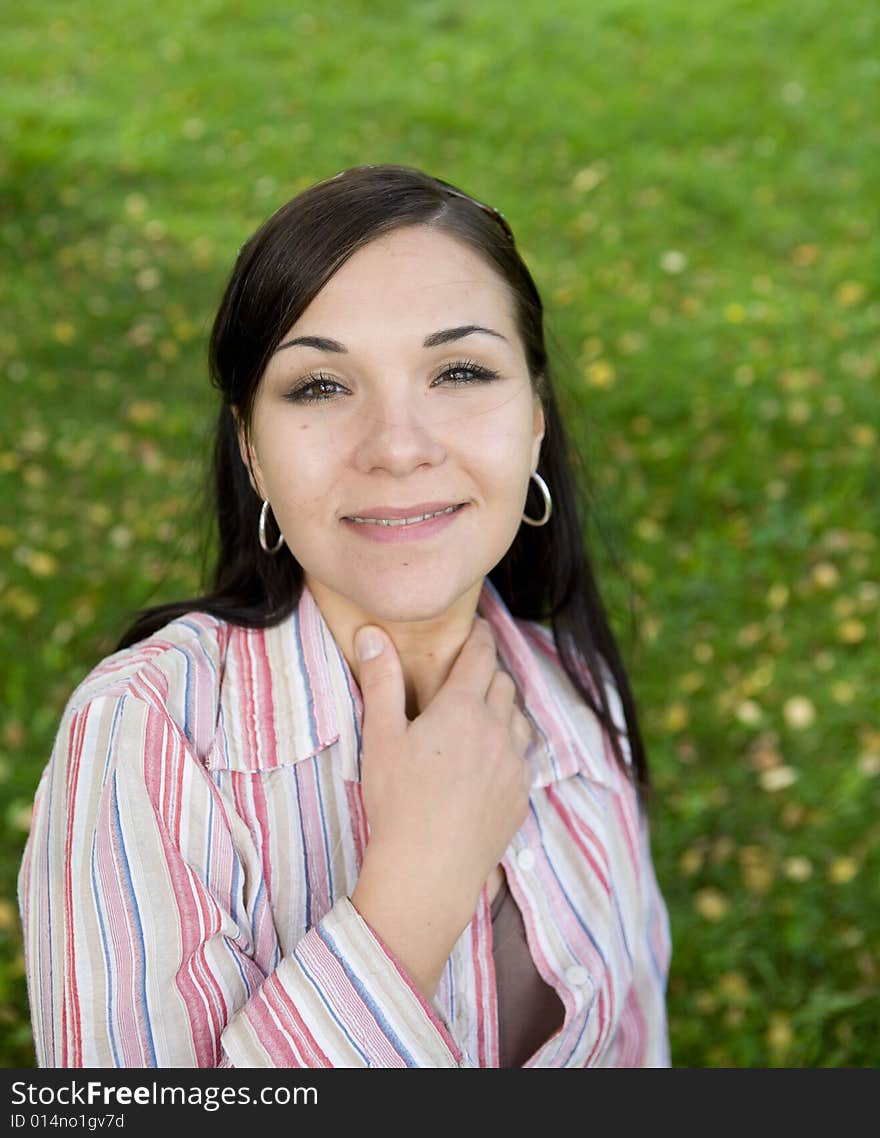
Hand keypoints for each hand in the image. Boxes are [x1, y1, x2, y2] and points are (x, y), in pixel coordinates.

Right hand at [349, 618, 532, 996]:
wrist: (429, 872)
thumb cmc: (399, 802)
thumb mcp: (381, 737)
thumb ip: (381, 682)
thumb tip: (372, 635)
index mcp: (463, 708)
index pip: (481, 655)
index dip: (478, 637)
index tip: (474, 629)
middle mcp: (498, 730)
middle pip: (503, 683)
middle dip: (488, 673)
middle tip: (467, 675)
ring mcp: (515, 765)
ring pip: (520, 719)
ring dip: (504, 709)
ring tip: (480, 716)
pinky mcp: (521, 796)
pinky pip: (524, 758)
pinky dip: (510, 748)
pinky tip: (488, 762)